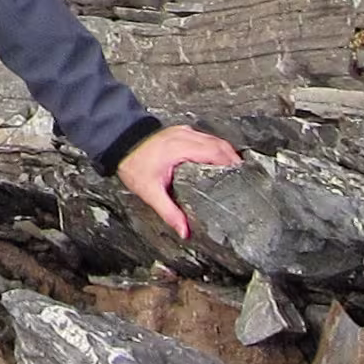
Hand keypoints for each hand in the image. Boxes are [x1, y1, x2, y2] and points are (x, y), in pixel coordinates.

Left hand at [117, 125, 244, 238]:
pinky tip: (219, 160)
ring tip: (236, 171)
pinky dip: (216, 147)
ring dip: (226, 153)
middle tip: (244, 178)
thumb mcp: (150, 192)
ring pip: (215, 139)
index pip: (216, 152)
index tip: (242, 177)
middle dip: (234, 160)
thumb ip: (169, 211)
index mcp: (181, 149)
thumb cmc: (133, 164)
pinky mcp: (181, 132)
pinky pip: (206, 137)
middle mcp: (186, 137)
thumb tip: (184, 230)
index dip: (231, 164)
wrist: (119, 143)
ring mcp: (184, 132)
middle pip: (220, 145)